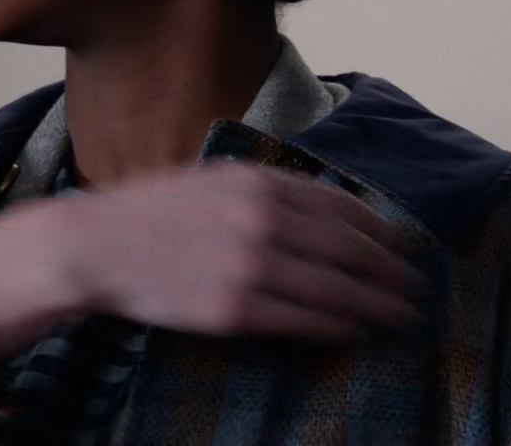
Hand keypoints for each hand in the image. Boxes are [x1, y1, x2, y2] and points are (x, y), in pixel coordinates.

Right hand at [0, 161, 419, 351]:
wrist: (94, 247)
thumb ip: (261, 191)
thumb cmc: (147, 215)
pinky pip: (305, 320)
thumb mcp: (209, 181)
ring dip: (378, 304)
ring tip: (401, 315)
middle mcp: (263, 220)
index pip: (341, 206)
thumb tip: (314, 209)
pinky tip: (356, 329)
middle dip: (391, 270)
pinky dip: (339, 325)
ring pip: (337, 289)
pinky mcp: (236, 309)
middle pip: (350, 248)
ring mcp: (251, 266)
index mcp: (257, 181)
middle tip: (416, 286)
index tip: (398, 245)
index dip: (377, 230)